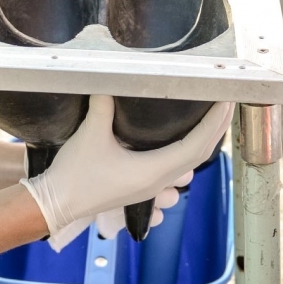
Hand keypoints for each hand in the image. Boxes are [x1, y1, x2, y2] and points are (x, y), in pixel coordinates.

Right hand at [20, 97, 231, 244]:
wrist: (56, 203)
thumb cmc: (75, 174)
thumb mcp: (90, 133)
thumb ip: (103, 105)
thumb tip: (111, 80)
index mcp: (153, 170)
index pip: (197, 145)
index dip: (215, 122)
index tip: (226, 100)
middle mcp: (158, 182)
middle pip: (199, 155)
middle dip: (215, 129)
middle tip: (224, 103)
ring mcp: (150, 188)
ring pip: (188, 165)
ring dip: (202, 143)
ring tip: (208, 121)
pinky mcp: (140, 188)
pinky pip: (173, 172)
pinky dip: (185, 156)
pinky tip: (182, 146)